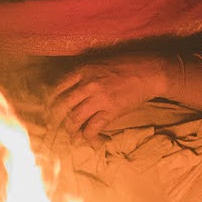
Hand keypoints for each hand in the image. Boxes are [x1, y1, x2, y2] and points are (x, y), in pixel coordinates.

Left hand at [48, 54, 170, 140]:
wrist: (150, 72)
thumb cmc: (128, 64)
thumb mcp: (101, 62)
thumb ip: (86, 73)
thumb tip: (74, 87)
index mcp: (84, 70)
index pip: (59, 87)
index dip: (53, 100)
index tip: (51, 108)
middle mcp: (88, 84)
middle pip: (64, 105)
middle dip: (58, 118)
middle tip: (56, 125)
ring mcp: (99, 98)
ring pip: (75, 118)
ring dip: (71, 129)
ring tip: (72, 135)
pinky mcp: (111, 111)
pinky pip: (93, 127)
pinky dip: (88, 135)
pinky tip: (86, 139)